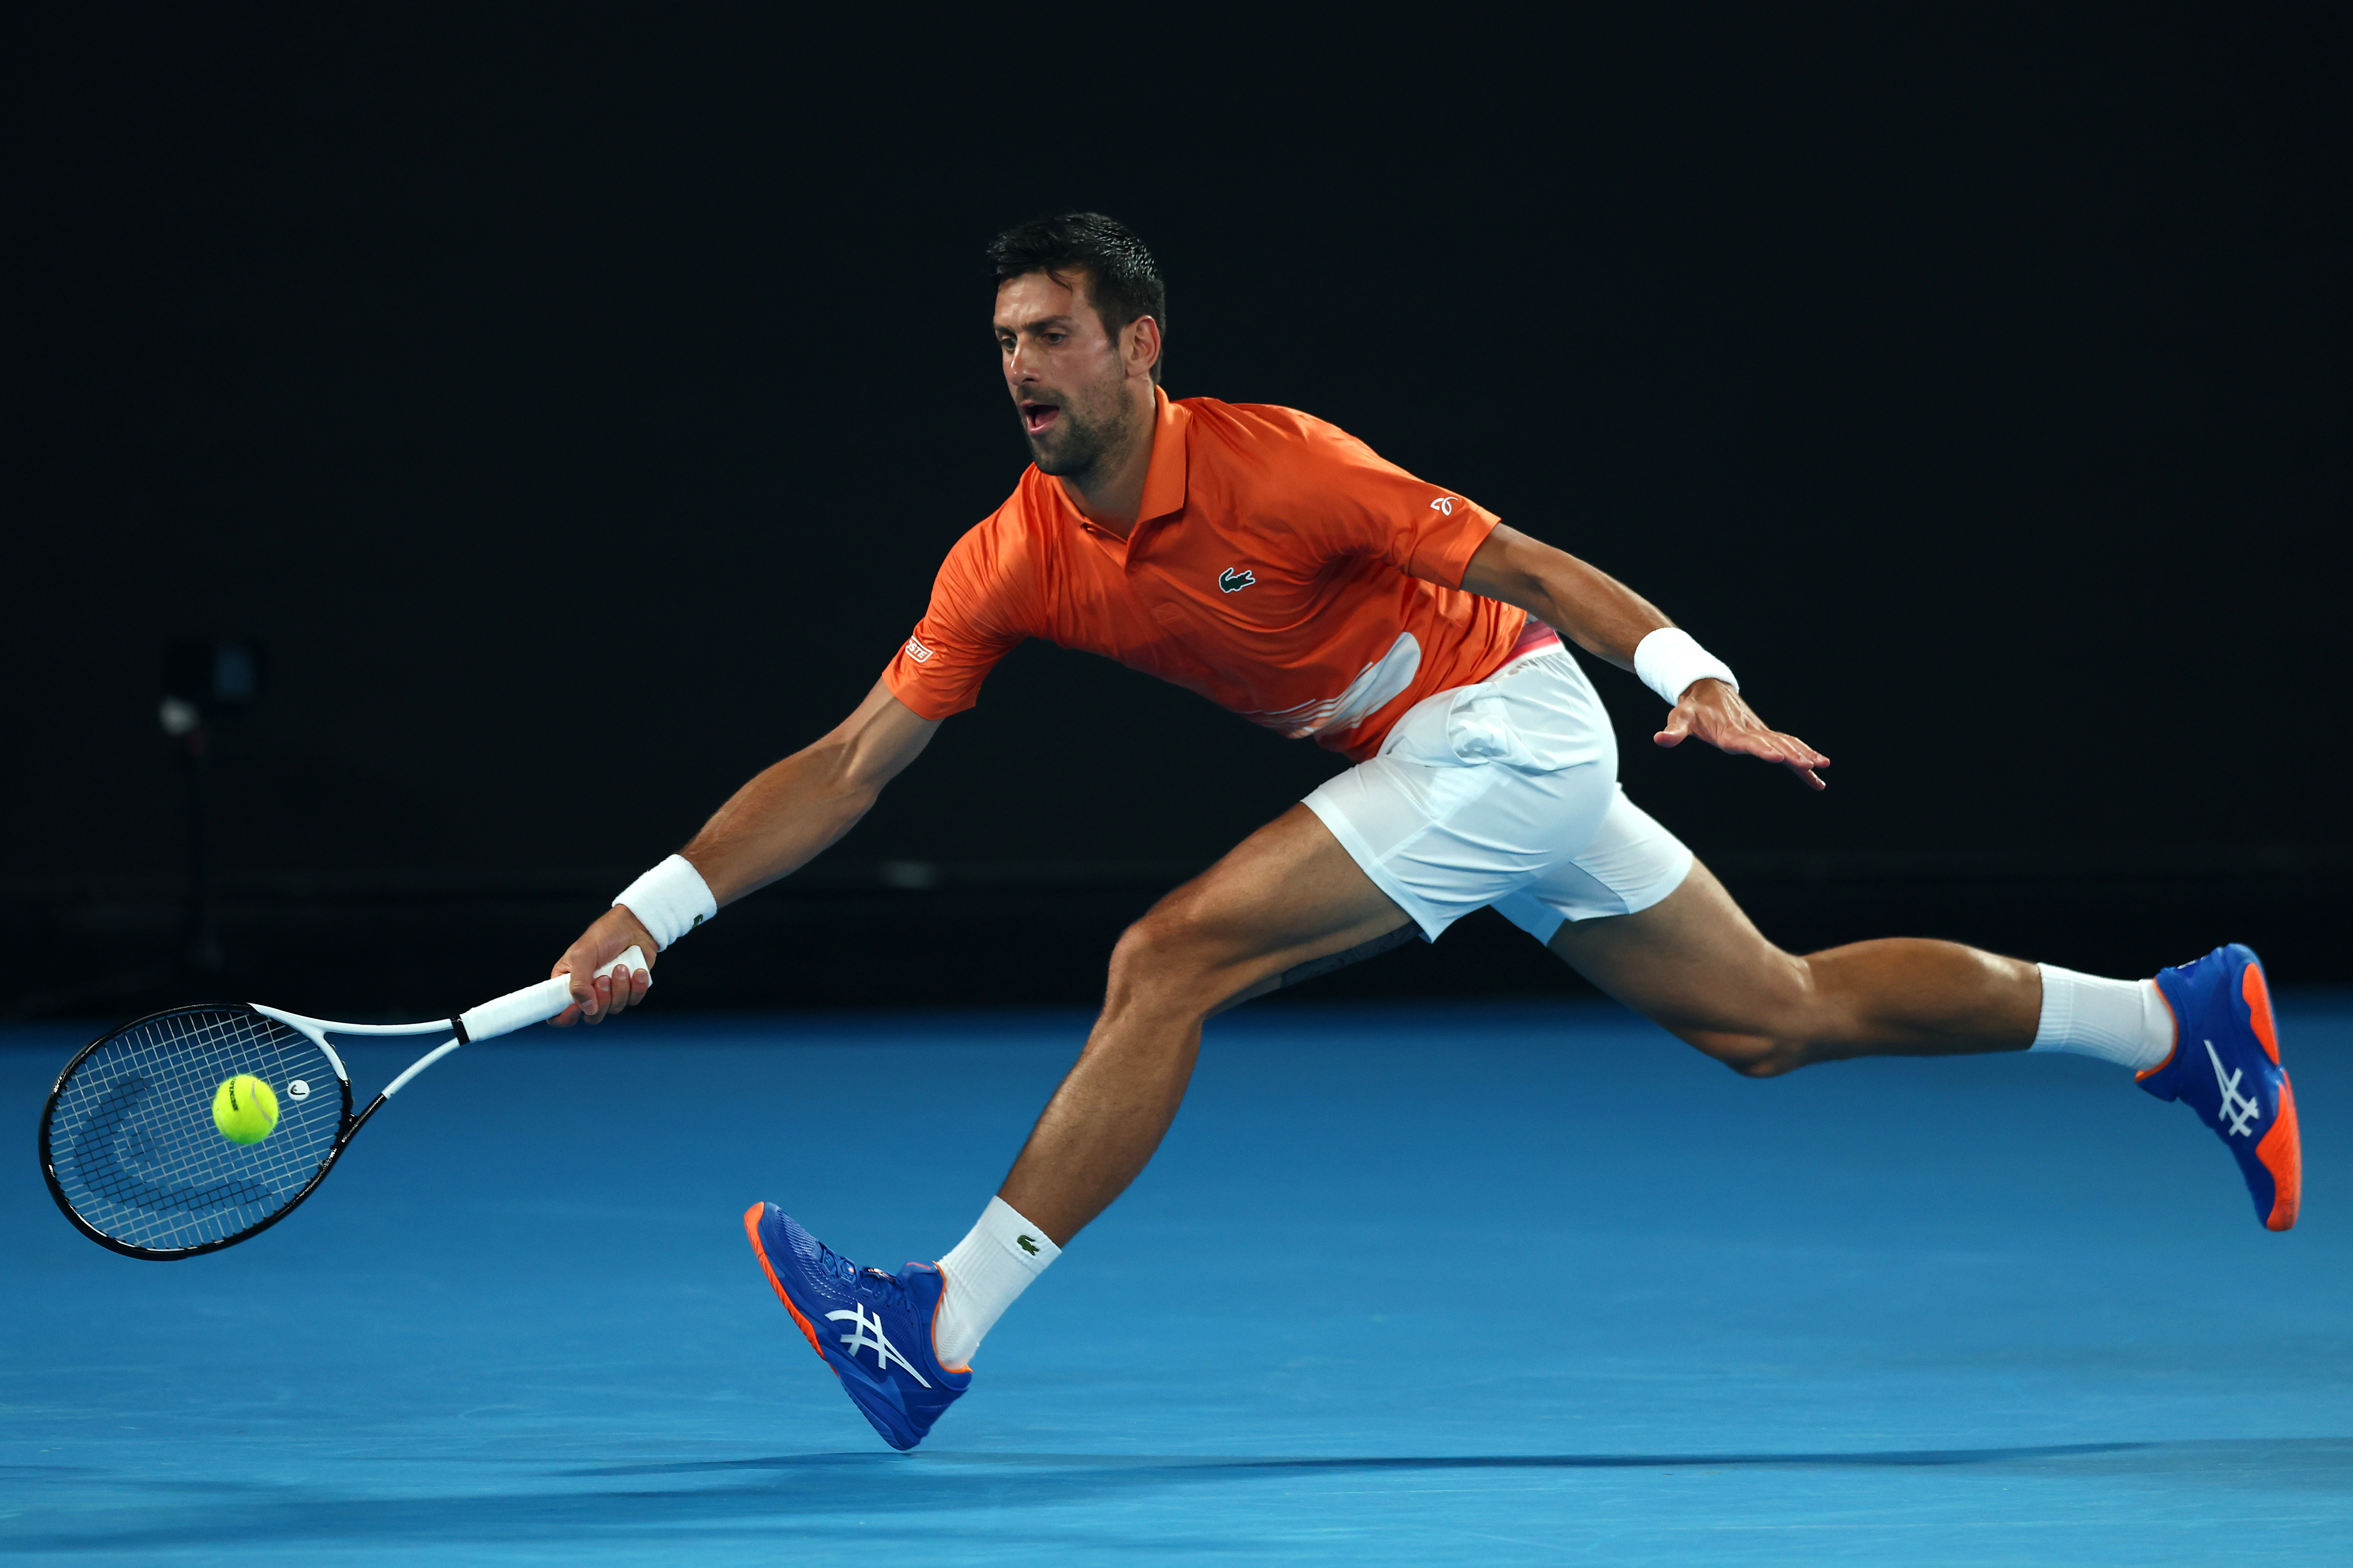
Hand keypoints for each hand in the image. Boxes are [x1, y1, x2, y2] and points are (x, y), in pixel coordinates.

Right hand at [550, 907, 658, 1025]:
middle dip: (601, 999)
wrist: (635, 925)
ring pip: (614, 1009)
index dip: (565, 1017)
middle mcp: (587, 991)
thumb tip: (586, 1009)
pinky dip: (636, 986)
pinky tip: (637, 971)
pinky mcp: (629, 990)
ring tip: (621, 967)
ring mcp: (609, 992)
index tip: (576, 1008)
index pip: (558, 1013)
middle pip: (591, 1016)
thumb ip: (579, 984)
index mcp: (566, 982)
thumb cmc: (604, 934)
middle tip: (603, 978)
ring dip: (620, 988)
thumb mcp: (583, 955)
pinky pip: (633, 1000)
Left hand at [1655, 679, 1829, 789]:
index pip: (1747, 742)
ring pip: (1785, 743)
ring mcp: (1758, 732)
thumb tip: (1660, 739)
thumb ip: (1673, 731)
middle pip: (1774, 743)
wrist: (1706, 688)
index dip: (1762, 749)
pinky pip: (1786, 745)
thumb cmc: (1691, 707)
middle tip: (1811, 765)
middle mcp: (1748, 731)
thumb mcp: (1680, 717)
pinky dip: (1802, 756)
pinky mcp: (1762, 734)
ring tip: (1822, 768)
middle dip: (1793, 755)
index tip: (1778, 757)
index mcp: (1729, 731)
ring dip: (1804, 755)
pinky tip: (1816, 775)